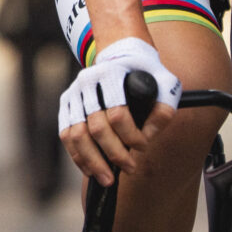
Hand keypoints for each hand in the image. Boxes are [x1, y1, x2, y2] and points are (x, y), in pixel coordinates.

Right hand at [58, 36, 182, 185]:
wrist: (120, 52)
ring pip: (76, 135)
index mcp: (111, 74)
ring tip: (107, 179)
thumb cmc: (145, 71)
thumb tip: (148, 137)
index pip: (118, 114)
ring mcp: (74, 92)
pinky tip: (90, 169)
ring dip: (92, 161)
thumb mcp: (165, 83)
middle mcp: (88, 82)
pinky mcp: (66, 103)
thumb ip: (163, 111)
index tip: (143, 147)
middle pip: (97, 128)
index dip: (132, 137)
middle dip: (114, 154)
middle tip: (130, 168)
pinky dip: (77, 155)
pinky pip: (66, 134)